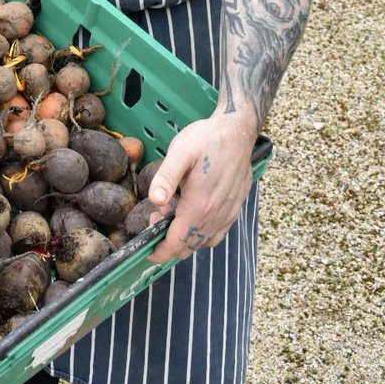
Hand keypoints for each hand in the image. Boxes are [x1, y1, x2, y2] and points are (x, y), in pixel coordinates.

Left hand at [146, 113, 255, 265]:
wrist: (237, 131)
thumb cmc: (206, 139)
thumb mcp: (180, 152)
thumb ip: (166, 178)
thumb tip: (154, 201)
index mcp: (199, 206)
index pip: (176, 243)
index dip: (159, 252)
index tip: (146, 250)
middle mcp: (215, 216)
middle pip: (188, 247)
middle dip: (168, 243)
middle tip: (156, 219)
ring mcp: (228, 214)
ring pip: (202, 243)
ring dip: (185, 238)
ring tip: (172, 214)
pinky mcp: (235, 209)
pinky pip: (216, 235)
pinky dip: (201, 235)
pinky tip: (193, 217)